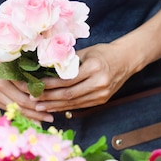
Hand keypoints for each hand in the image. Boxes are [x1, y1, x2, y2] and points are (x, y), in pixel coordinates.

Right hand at [0, 42, 54, 122]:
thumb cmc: (2, 56)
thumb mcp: (14, 59)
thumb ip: (27, 70)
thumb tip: (47, 84)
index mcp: (3, 71)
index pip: (24, 88)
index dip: (39, 95)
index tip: (53, 100)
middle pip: (20, 102)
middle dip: (37, 111)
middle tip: (50, 117)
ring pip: (14, 108)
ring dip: (30, 116)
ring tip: (43, 120)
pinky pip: (9, 108)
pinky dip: (21, 114)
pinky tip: (32, 118)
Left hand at [16, 42, 136, 112]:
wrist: (126, 60)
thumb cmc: (103, 53)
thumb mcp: (86, 52)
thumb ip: (68, 61)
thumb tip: (44, 68)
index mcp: (94, 68)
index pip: (67, 80)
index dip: (49, 85)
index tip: (35, 86)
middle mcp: (99, 82)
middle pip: (69, 94)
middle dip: (48, 98)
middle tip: (33, 99)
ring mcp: (102, 94)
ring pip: (73, 103)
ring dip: (55, 106)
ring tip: (40, 107)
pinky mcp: (102, 100)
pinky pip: (80, 105)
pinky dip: (65, 107)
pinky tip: (54, 107)